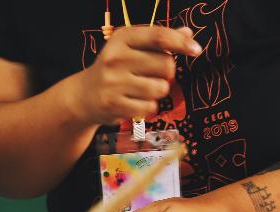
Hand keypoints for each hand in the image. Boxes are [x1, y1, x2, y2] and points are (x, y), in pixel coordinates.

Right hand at [75, 26, 201, 125]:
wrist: (83, 95)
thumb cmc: (114, 68)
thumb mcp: (131, 48)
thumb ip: (158, 41)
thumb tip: (188, 34)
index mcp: (121, 38)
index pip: (159, 36)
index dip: (181, 43)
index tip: (196, 50)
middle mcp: (115, 58)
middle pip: (166, 65)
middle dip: (166, 73)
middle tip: (152, 75)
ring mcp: (113, 83)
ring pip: (160, 89)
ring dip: (157, 91)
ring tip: (141, 90)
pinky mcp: (113, 104)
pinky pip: (149, 108)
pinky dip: (147, 107)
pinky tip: (133, 102)